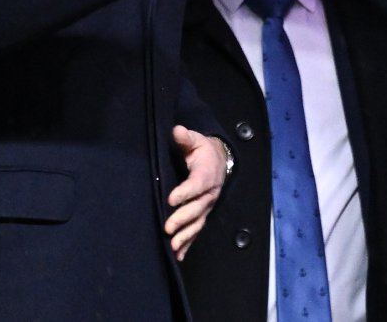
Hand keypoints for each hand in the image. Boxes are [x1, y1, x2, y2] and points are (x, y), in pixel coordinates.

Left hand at [165, 125, 227, 260]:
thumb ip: (185, 138)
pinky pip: (197, 231)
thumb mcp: (195, 141)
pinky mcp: (203, 215)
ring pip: (197, 223)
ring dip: (185, 236)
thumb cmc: (202, 151)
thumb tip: (177, 130)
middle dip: (183, 219)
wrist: (219, 162)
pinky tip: (178, 256)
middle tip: (168, 227)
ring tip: (172, 246)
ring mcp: (207, 206)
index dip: (185, 192)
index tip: (171, 199)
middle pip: (197, 208)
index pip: (196, 184)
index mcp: (207, 174)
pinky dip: (188, 244)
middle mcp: (209, 193)